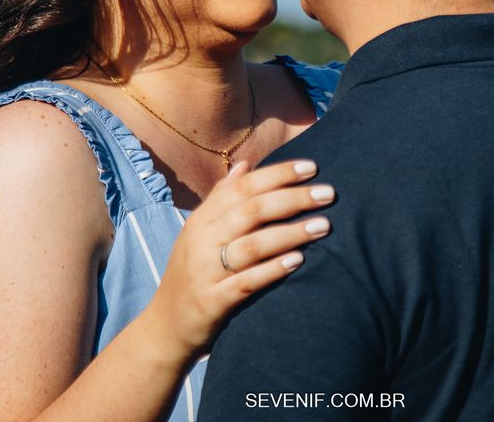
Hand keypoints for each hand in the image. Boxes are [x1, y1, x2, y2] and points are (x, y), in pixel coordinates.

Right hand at [143, 159, 334, 366]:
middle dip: (294, 199)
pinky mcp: (212, 301)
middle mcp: (202, 240)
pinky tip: (299, 261)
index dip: (279, 174)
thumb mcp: (199, 231)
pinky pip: (246, 282)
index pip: (244, 187)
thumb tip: (244, 165)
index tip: (312, 167)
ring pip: (253, 245)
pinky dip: (273, 270)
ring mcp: (206, 271)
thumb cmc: (192, 273)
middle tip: (329, 194)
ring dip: (292, 233)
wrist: (165, 328)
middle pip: (253, 211)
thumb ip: (221, 197)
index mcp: (203, 219)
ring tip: (324, 226)